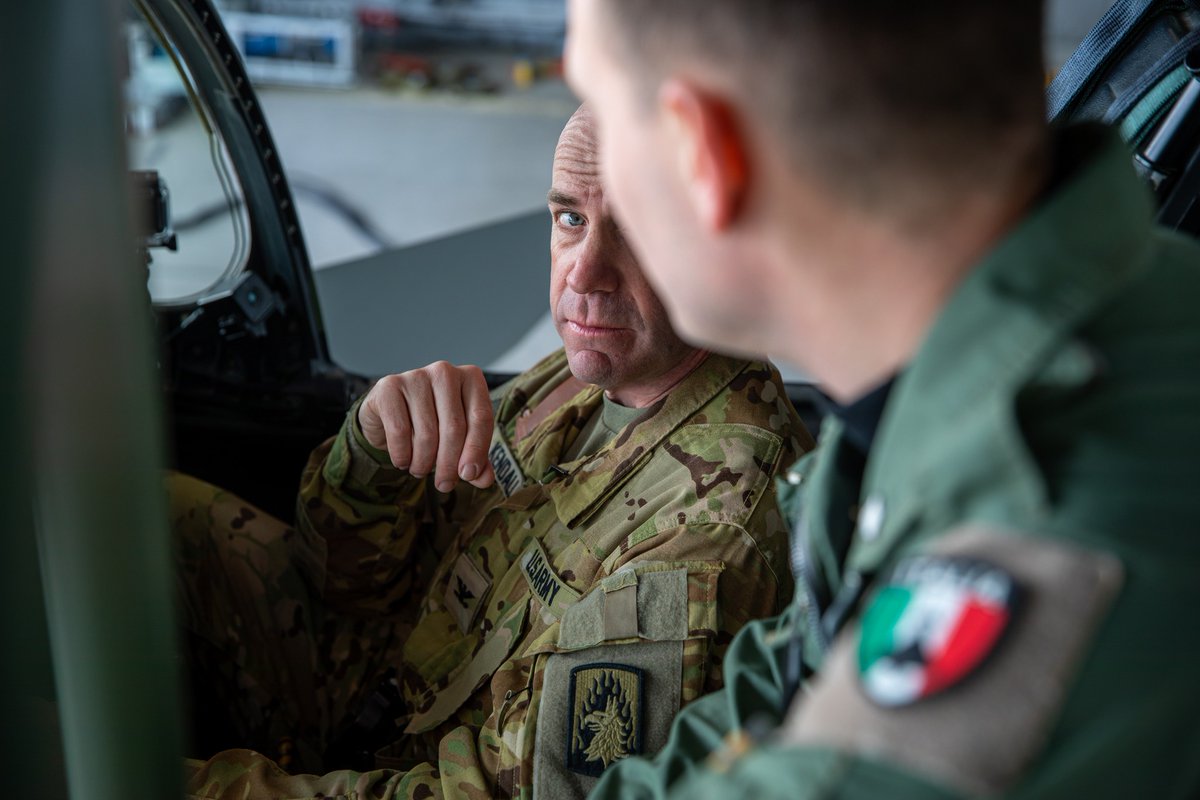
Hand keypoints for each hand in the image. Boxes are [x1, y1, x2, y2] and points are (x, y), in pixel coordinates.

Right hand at [357, 361, 495, 491]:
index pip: (481, 418)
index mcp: (471, 379)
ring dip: (423, 462)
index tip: (469, 476)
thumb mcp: (458, 441)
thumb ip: (476, 460)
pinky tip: (403, 461)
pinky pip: (400, 431)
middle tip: (444, 485)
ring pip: (427, 432)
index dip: (476, 451)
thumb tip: (485, 479)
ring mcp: (416, 376)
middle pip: (454, 427)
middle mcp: (445, 372)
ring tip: (420, 470)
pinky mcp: (389, 386)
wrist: (388, 414)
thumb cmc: (432, 425)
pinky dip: (402, 455)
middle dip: (449, 464)